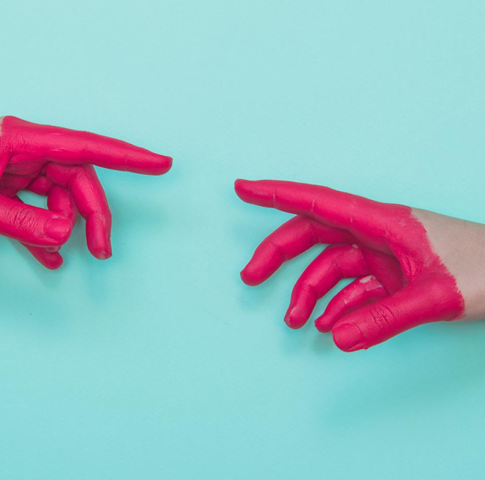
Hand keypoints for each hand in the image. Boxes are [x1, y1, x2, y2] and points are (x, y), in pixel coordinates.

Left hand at [0, 116, 171, 268]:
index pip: (86, 147)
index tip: (161, 164)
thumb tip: (67, 236)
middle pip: (77, 180)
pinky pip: (38, 210)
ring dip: (70, 227)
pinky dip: (46, 233)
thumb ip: (21, 221)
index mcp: (18, 139)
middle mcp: (22, 150)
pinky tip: (50, 257)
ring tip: (73, 255)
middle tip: (103, 250)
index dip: (128, 157)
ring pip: (61, 197)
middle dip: (93, 215)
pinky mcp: (5, 188)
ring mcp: (14, 169)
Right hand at [235, 179, 484, 351]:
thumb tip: (337, 337)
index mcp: (383, 222)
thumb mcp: (435, 296)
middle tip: (249, 277)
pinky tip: (332, 326)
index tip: (243, 188)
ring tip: (296, 323)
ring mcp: (382, 254)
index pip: (318, 202)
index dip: (276, 194)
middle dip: (278, 254)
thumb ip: (384, 319)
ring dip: (309, 294)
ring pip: (330, 267)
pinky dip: (338, 307)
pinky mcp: (391, 275)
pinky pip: (353, 288)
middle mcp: (376, 233)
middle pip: (313, 235)